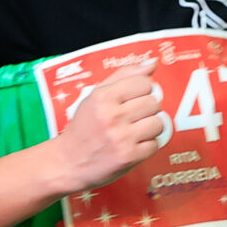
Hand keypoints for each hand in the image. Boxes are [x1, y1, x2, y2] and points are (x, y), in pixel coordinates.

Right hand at [51, 70, 165, 191]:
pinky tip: (134, 145)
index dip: (143, 91)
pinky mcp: (129, 157)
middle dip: (147, 109)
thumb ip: (124, 76)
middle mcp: (112, 116)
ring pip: (158, 123)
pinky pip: (155, 144)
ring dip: (151, 128)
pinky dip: (148, 146)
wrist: (68, 162)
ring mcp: (121, 138)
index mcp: (103, 97)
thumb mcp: (95, 96)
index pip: (144, 82)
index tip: (134, 99)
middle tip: (134, 117)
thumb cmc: (83, 128)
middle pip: (154, 102)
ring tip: (136, 131)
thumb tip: (152, 63)